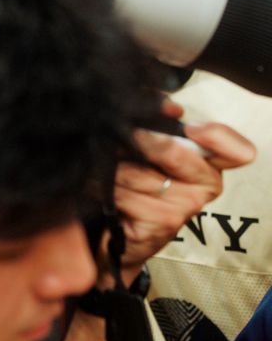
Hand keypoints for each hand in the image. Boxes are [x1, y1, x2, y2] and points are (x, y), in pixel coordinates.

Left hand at [113, 106, 255, 278]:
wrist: (116, 232)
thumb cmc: (136, 183)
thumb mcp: (150, 149)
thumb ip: (160, 122)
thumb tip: (169, 108)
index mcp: (210, 165)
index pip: (238, 151)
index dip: (217, 135)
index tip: (190, 128)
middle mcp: (206, 187)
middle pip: (173, 153)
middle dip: (138, 141)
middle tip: (121, 137)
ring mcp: (185, 208)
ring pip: (137, 172)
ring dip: (112, 167)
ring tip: (106, 168)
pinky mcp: (161, 224)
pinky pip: (124, 193)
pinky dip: (104, 187)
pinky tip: (102, 189)